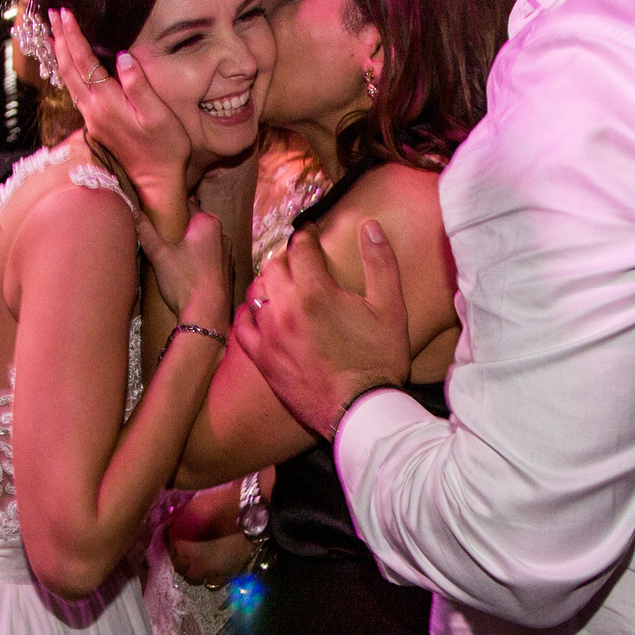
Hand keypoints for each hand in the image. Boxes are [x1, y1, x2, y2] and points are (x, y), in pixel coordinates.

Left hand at [51, 9, 194, 223]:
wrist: (155, 182)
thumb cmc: (165, 148)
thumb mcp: (159, 115)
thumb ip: (139, 86)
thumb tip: (123, 57)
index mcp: (107, 102)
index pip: (84, 62)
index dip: (73, 36)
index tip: (65, 13)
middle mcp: (93, 109)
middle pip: (69, 68)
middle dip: (60, 39)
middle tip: (53, 13)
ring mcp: (92, 118)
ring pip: (68, 80)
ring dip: (60, 54)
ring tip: (53, 33)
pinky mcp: (95, 124)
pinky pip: (74, 90)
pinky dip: (67, 70)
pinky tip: (68, 64)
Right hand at [137, 209, 232, 334]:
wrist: (207, 316)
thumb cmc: (184, 281)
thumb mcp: (159, 254)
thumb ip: (145, 231)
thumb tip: (133, 211)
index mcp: (207, 223)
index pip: (186, 205)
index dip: (171, 209)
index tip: (157, 213)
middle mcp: (222, 234)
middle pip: (195, 224)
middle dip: (179, 228)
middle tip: (160, 235)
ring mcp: (227, 254)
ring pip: (203, 242)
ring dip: (190, 245)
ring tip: (171, 254)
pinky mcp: (227, 271)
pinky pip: (210, 257)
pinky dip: (198, 259)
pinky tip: (185, 270)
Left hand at [233, 221, 411, 438]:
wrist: (359, 409)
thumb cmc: (379, 359)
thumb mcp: (391, 307)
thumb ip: (380, 262)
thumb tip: (369, 225)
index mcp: (316, 291)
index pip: (300, 247)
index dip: (306, 235)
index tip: (311, 233)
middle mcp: (285, 308)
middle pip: (274, 266)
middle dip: (288, 258)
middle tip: (301, 261)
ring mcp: (270, 334)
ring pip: (256, 292)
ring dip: (269, 283)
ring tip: (283, 286)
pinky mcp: (262, 358)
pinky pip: (242, 325)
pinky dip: (250, 313)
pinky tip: (261, 313)